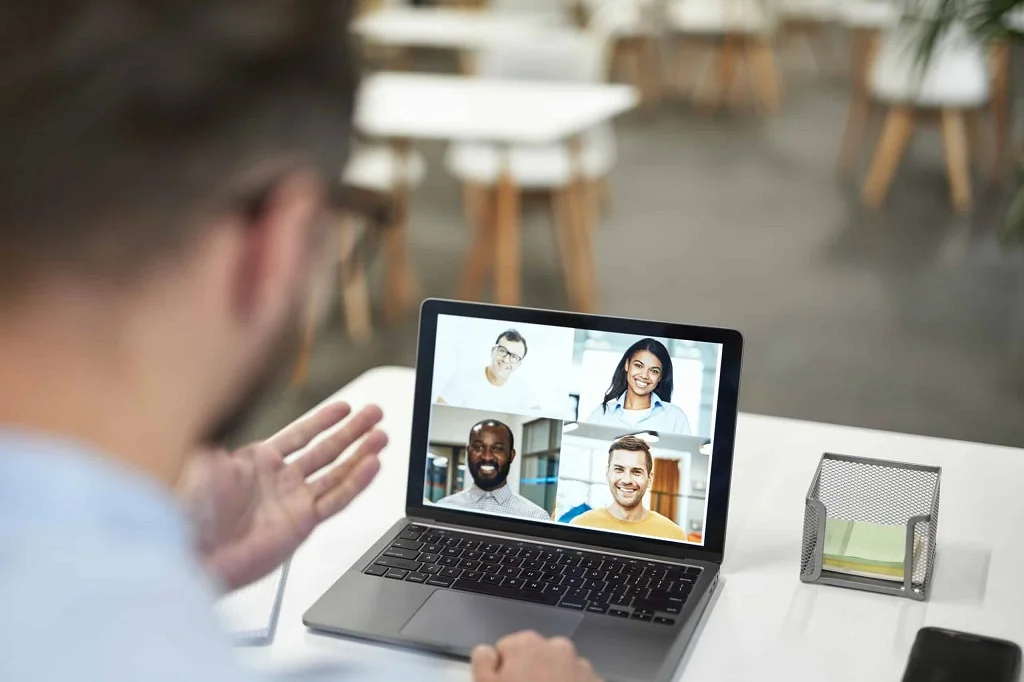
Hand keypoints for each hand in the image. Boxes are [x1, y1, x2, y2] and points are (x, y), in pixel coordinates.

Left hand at [177, 402, 386, 590]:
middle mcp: (280, 479)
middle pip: (325, 449)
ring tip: (382, 437)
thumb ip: (222, 452)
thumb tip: (228, 440)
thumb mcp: (201, 472)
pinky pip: (336, 500)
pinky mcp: (302, 524)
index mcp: (258, 461)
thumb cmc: (191, 517)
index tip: (346, 408)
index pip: (299, 434)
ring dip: (361, 454)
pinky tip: (372, 466)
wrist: (193, 559)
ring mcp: (293, 501)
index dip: (323, 420)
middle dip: (352, 432)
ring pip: (336, 472)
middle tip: (375, 415)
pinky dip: (356, 483)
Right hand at [471, 631, 601, 681]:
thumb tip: (487, 651)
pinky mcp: (597, 681)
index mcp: (526, 643)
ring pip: (559, 669)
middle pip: (535, 657)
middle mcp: (556, 646)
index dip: (502, 672)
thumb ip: (482, 663)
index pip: (505, 650)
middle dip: (529, 674)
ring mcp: (581, 664)